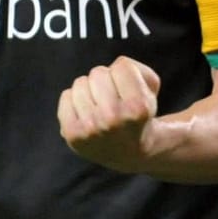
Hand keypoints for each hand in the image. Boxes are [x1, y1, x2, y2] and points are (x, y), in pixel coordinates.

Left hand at [57, 55, 160, 172]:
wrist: (128, 152)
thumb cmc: (137, 113)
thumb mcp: (151, 90)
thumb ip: (137, 69)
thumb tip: (116, 66)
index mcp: (138, 108)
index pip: (122, 65)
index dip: (126, 75)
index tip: (130, 93)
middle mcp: (113, 119)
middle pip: (99, 72)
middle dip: (106, 82)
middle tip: (114, 101)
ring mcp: (90, 128)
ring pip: (80, 82)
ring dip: (90, 91)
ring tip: (101, 109)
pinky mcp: (72, 134)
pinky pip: (66, 96)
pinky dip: (75, 101)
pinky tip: (87, 115)